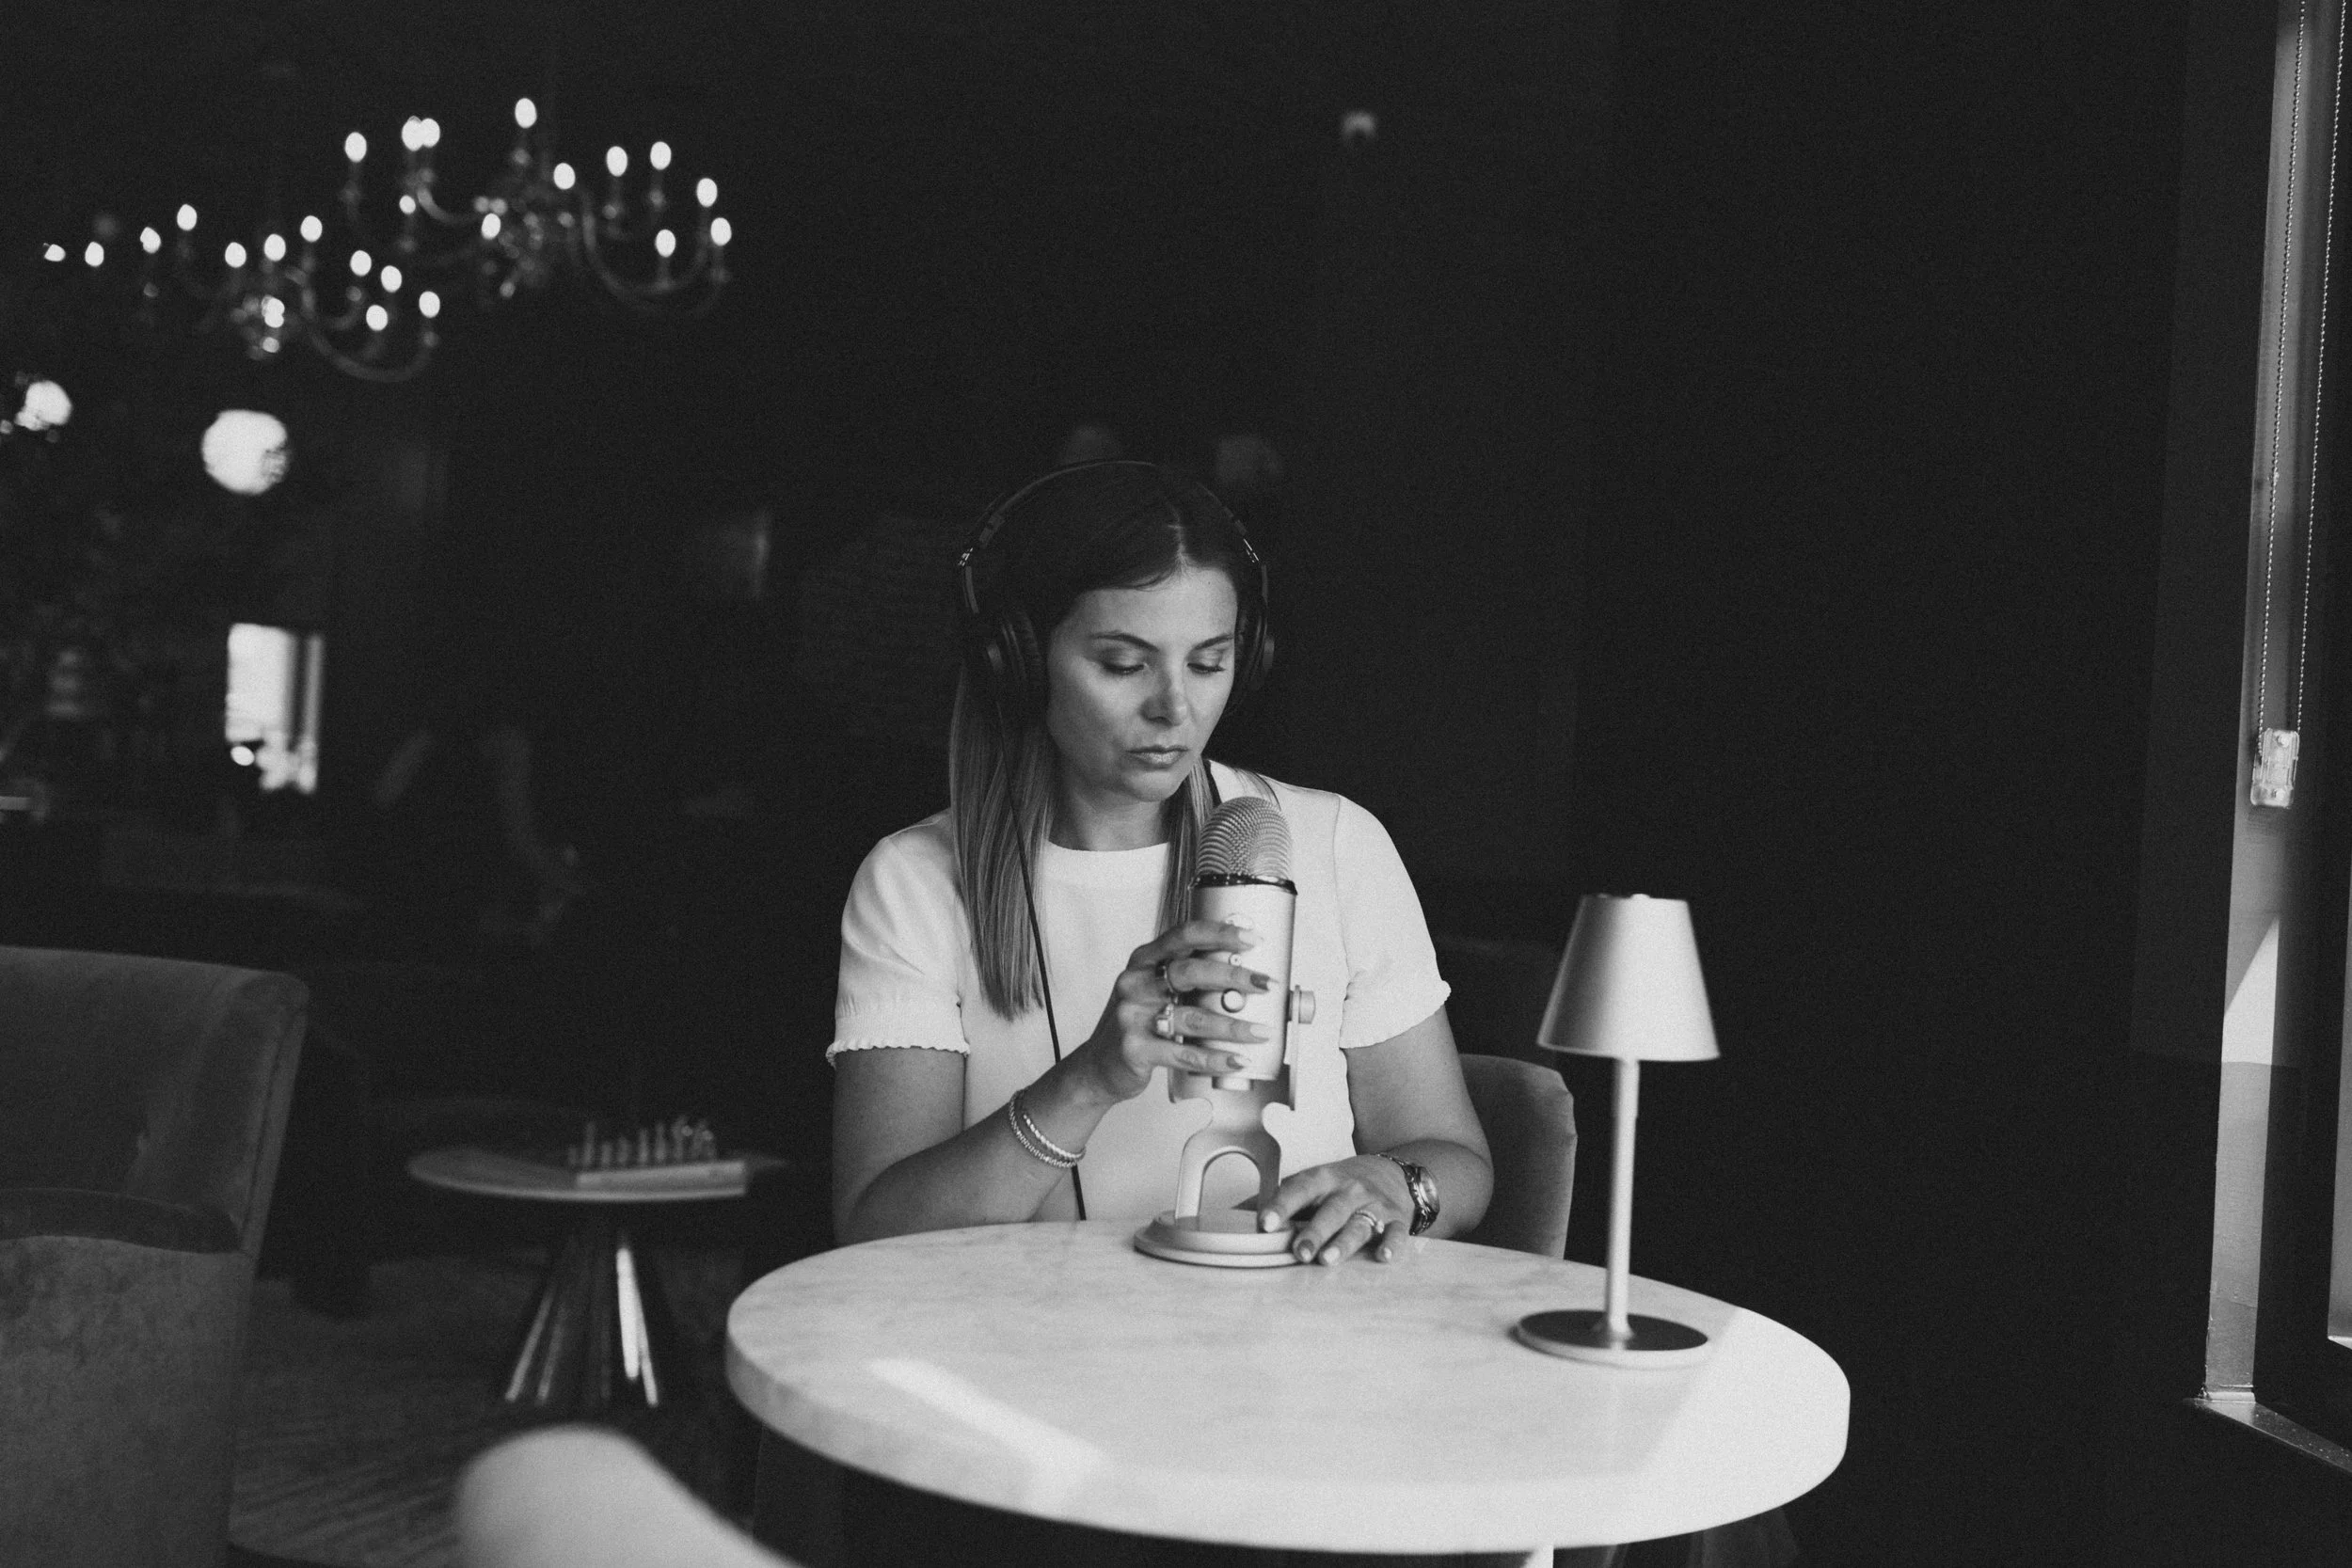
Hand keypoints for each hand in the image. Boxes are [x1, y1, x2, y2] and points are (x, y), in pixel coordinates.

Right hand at [1078, 916, 1274, 1101]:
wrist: (1097, 1065)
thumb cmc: (1136, 1023)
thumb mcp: (1152, 990)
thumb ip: (1186, 978)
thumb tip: (1245, 973)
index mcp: (1143, 961)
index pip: (1184, 935)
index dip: (1221, 933)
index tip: (1254, 938)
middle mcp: (1135, 983)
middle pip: (1191, 972)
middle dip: (1234, 976)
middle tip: (1266, 984)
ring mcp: (1131, 1016)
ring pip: (1192, 1018)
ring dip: (1233, 1026)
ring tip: (1261, 1031)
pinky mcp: (1135, 1049)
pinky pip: (1183, 1053)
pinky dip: (1215, 1058)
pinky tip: (1236, 1059)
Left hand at [1259, 1155, 1413, 1265]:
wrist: (1393, 1171)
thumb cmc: (1344, 1183)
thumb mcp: (1313, 1183)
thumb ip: (1281, 1199)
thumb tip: (1235, 1215)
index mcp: (1324, 1179)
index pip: (1300, 1188)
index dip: (1281, 1205)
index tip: (1264, 1223)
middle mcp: (1349, 1190)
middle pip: (1331, 1210)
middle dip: (1314, 1231)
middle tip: (1299, 1252)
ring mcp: (1375, 1205)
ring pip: (1360, 1223)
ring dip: (1344, 1242)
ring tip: (1328, 1259)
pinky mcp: (1397, 1219)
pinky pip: (1397, 1232)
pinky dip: (1393, 1244)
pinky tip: (1383, 1256)